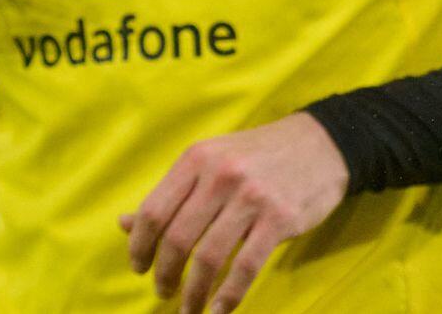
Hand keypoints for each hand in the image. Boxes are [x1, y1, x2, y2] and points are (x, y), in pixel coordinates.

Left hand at [121, 113, 348, 312]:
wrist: (318, 144)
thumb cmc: (253, 157)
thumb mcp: (206, 162)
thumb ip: (169, 195)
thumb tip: (123, 224)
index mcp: (194, 160)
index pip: (154, 210)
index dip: (139, 244)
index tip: (138, 266)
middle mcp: (219, 176)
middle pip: (178, 237)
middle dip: (165, 273)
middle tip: (162, 292)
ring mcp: (251, 198)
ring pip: (209, 256)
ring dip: (194, 291)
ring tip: (188, 308)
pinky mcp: (281, 219)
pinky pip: (247, 266)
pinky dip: (229, 295)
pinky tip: (219, 310)